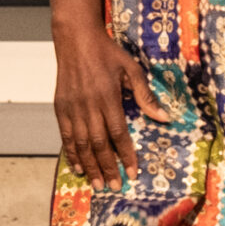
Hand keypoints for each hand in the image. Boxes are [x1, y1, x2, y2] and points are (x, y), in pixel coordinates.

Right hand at [52, 20, 171, 187]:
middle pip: (98, 143)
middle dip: (108, 167)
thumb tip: (164, 118)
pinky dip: (71, 153)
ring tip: (97, 183)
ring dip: (89, 166)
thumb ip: (146, 95)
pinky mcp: (60, 106)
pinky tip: (77, 167)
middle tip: (115, 186)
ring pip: (80, 143)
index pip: (117, 133)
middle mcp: (88, 105)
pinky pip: (65, 135)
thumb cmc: (107, 53)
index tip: (133, 172)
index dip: (126, 155)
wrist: (75, 39)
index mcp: (107, 96)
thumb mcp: (131, 69)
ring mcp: (72, 107)